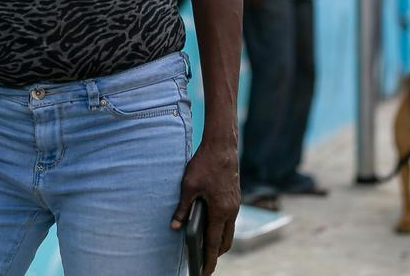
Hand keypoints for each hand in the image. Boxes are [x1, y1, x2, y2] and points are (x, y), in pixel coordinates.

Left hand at [171, 139, 239, 274]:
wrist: (222, 146)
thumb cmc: (204, 164)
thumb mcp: (188, 186)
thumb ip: (181, 209)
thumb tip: (174, 227)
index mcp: (220, 211)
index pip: (213, 244)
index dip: (208, 261)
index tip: (204, 273)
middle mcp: (231, 211)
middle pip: (224, 241)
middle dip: (215, 254)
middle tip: (203, 263)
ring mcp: (235, 204)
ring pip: (228, 230)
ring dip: (219, 241)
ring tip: (205, 247)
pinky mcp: (234, 197)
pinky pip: (229, 219)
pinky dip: (221, 227)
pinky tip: (210, 225)